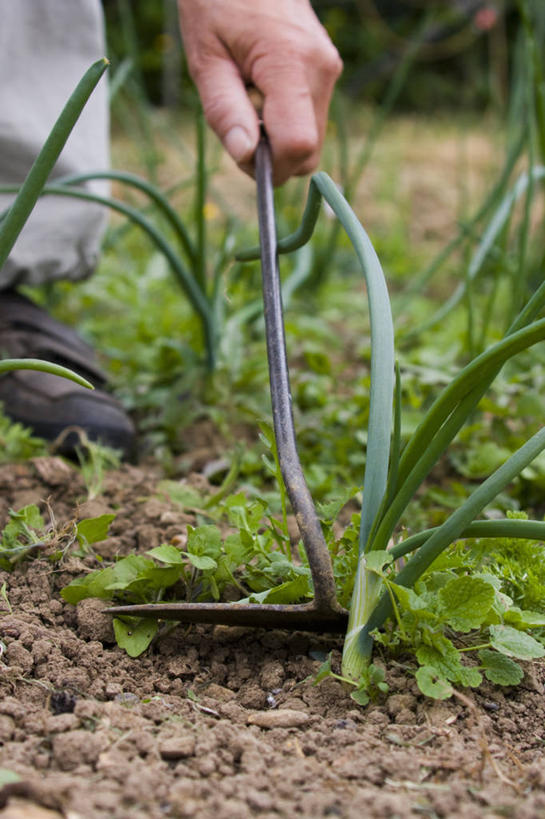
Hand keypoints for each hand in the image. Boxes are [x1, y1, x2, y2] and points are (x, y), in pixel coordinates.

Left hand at [177, 0, 341, 185]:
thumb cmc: (217, 3)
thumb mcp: (205, 59)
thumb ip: (225, 111)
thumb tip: (245, 157)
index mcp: (290, 64)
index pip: (298, 145)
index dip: (271, 165)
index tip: (242, 153)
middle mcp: (321, 70)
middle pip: (307, 151)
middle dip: (272, 157)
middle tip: (239, 124)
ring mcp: (329, 69)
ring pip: (310, 139)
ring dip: (276, 138)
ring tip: (247, 98)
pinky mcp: (327, 70)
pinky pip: (309, 119)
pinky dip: (283, 122)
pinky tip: (261, 91)